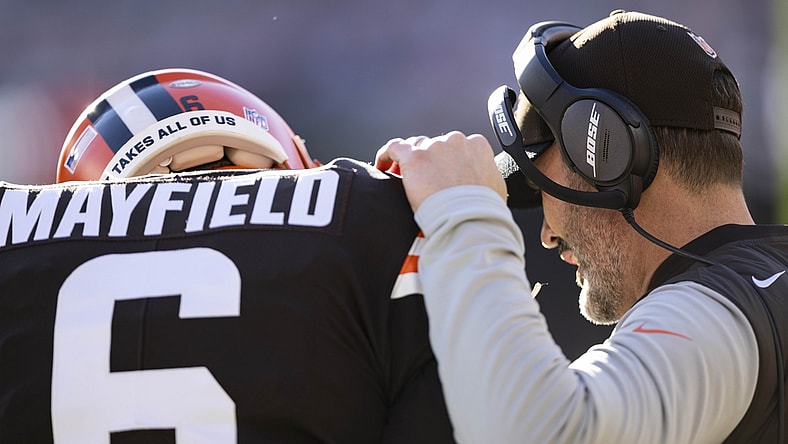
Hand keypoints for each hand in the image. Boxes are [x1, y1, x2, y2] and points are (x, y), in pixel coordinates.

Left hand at [375, 131, 506, 211]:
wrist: (468, 220)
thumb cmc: (482, 210)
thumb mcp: (495, 188)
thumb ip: (486, 176)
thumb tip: (483, 182)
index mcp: (477, 145)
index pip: (455, 146)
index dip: (444, 160)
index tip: (438, 173)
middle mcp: (456, 141)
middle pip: (434, 145)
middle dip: (427, 160)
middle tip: (421, 180)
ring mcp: (434, 147)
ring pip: (414, 147)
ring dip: (408, 160)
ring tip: (400, 177)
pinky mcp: (414, 157)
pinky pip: (394, 148)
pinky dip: (386, 155)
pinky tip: (382, 166)